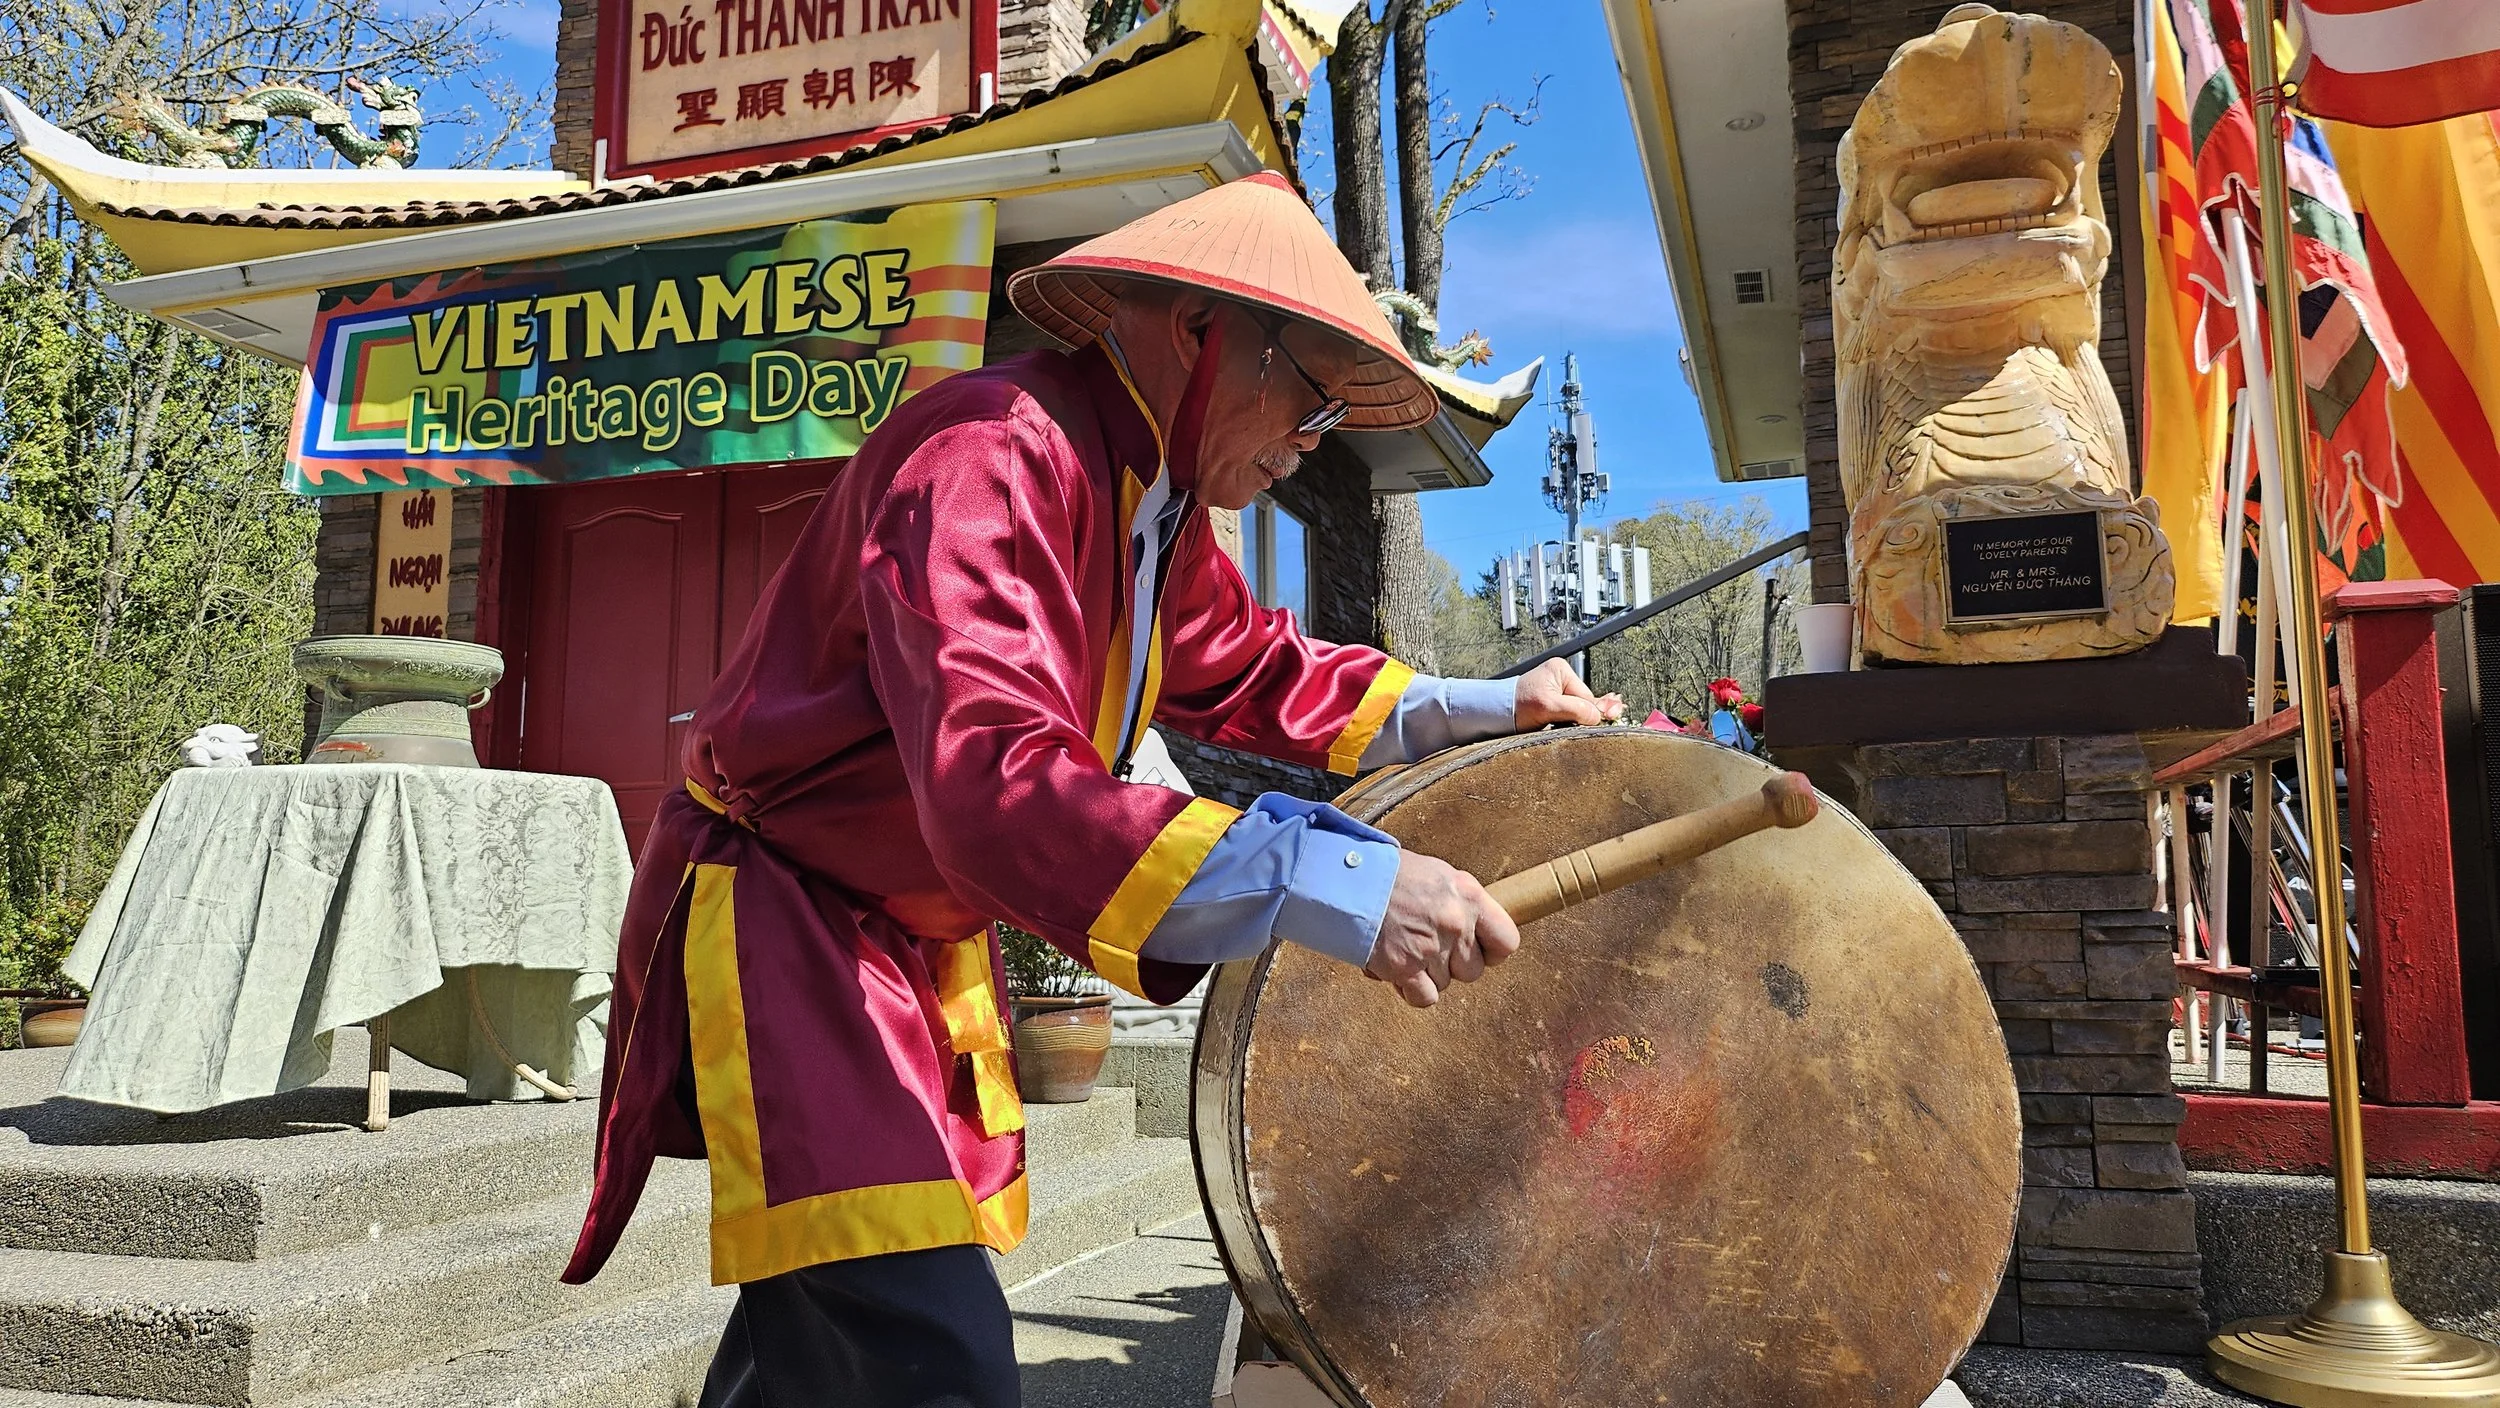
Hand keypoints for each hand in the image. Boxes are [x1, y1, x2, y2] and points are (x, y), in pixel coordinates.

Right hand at [1364, 852, 1522, 1008]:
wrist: (1345, 879)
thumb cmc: (1387, 873)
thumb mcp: (1437, 875)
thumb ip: (1459, 903)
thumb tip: (1474, 928)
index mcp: (1468, 896)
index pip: (1506, 942)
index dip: (1492, 952)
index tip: (1479, 951)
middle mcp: (1455, 924)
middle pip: (1473, 970)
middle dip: (1453, 964)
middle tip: (1429, 946)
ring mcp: (1430, 948)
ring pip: (1446, 984)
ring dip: (1427, 974)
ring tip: (1406, 948)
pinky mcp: (1404, 968)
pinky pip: (1425, 998)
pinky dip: (1412, 990)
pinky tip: (1400, 971)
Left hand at [1513, 659, 1624, 729]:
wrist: (1495, 715)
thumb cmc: (1516, 706)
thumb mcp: (1549, 706)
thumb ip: (1576, 709)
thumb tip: (1598, 716)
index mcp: (1561, 670)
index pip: (1587, 696)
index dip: (1590, 713)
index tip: (1598, 723)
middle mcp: (1560, 679)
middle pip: (1584, 704)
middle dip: (1582, 717)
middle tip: (1576, 727)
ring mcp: (1556, 693)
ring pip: (1577, 713)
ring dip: (1574, 723)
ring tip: (1562, 727)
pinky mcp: (1552, 706)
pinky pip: (1568, 717)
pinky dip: (1569, 724)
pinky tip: (1568, 728)